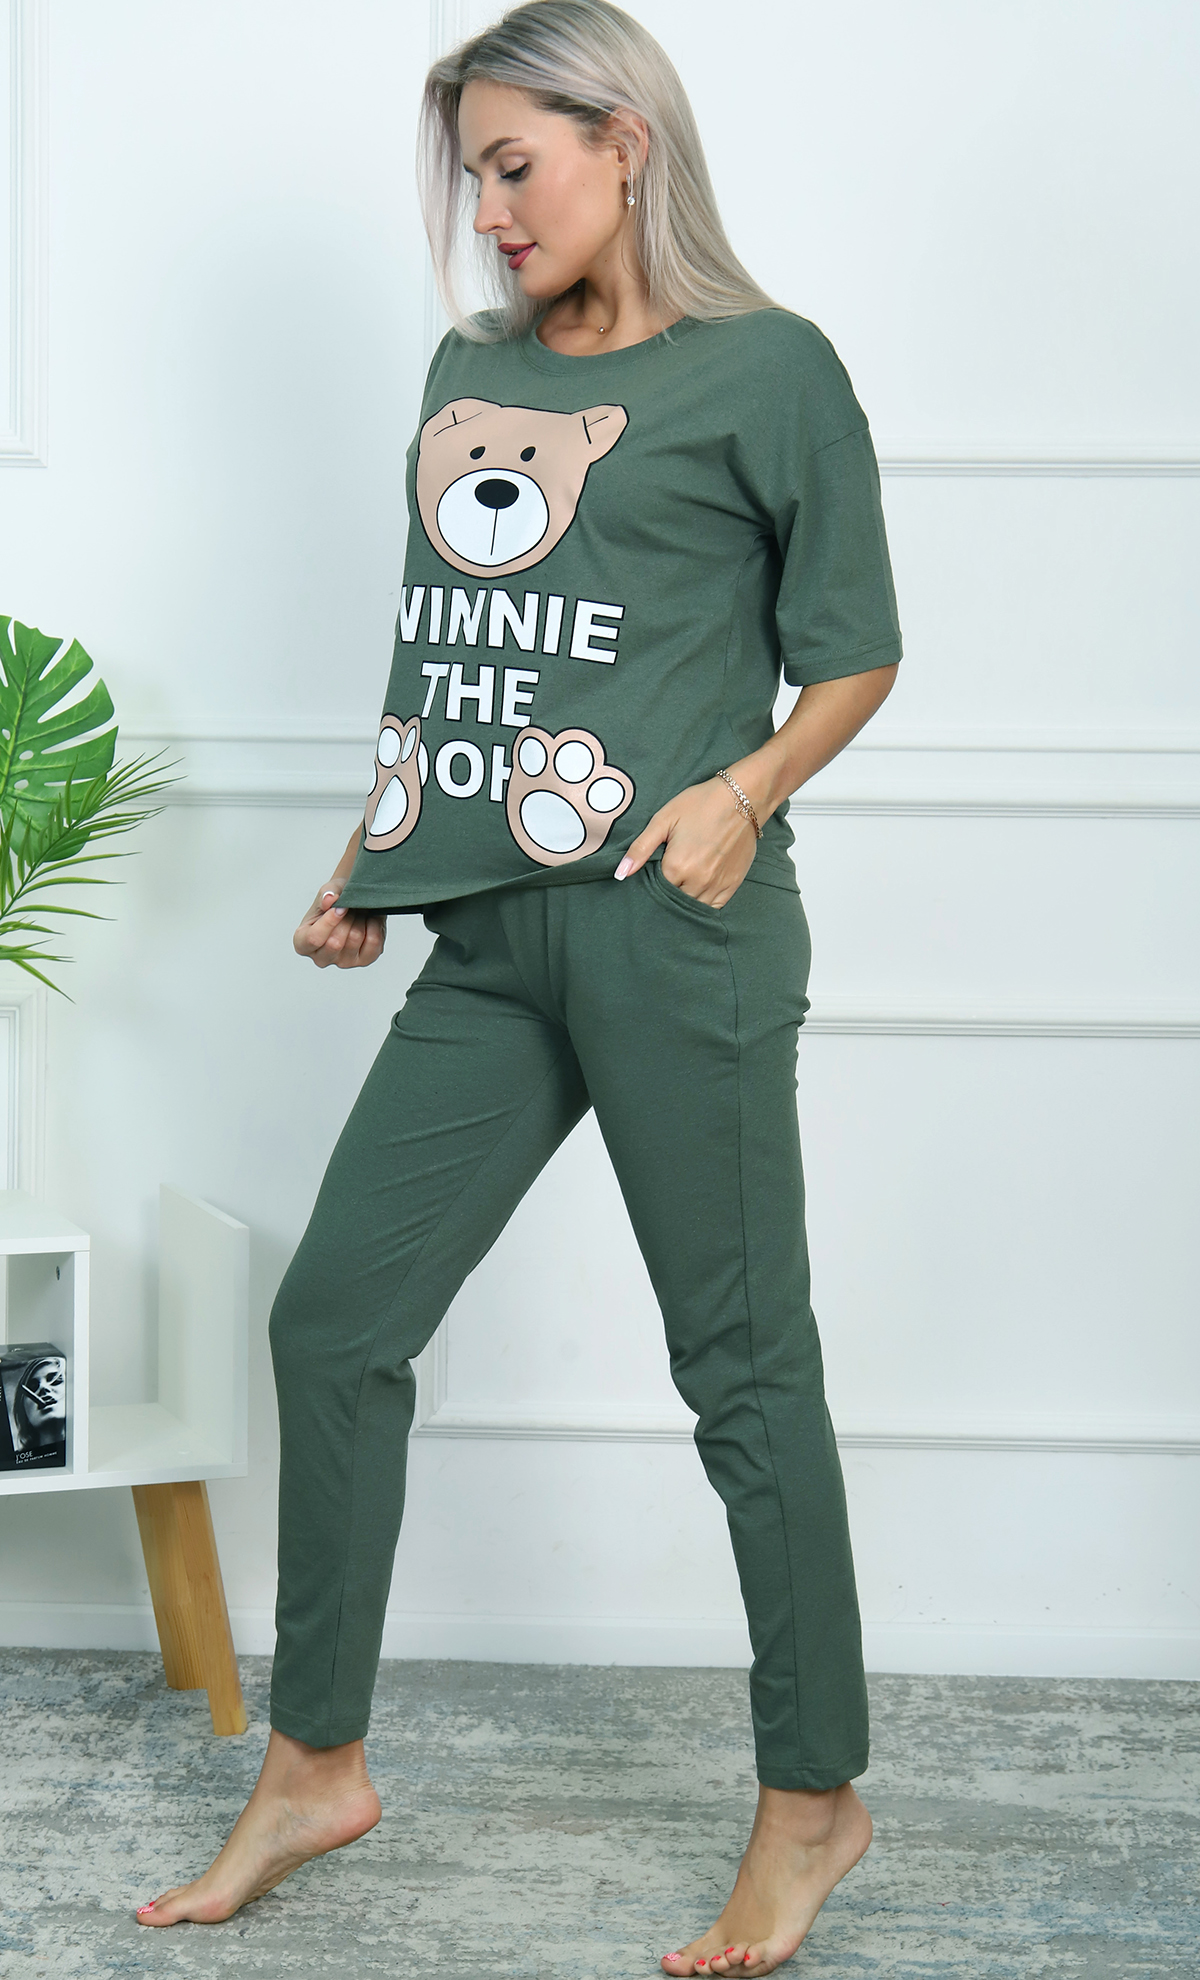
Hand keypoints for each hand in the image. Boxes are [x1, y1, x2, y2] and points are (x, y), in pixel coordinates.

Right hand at [293, 877, 385, 967]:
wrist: (355, 902)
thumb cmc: (336, 900)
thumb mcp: (328, 891)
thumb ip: (326, 894)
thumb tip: (329, 899)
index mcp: (303, 943)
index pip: (313, 939)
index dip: (328, 922)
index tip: (339, 907)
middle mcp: (321, 958)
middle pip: (335, 943)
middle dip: (346, 918)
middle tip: (348, 907)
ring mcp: (343, 962)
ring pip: (355, 939)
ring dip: (359, 919)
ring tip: (357, 912)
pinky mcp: (364, 961)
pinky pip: (373, 942)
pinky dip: (374, 926)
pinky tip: (368, 920)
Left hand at [613, 776, 757, 907]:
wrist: (743, 798)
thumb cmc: (701, 804)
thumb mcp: (663, 819)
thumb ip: (641, 848)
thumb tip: (621, 873)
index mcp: (677, 866)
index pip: (656, 890)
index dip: (651, 883)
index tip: (652, 874)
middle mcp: (697, 881)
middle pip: (674, 901)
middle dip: (667, 893)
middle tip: (667, 877)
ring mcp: (717, 885)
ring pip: (693, 906)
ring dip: (684, 899)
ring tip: (682, 883)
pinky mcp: (732, 884)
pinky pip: (713, 906)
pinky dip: (703, 903)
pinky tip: (697, 890)